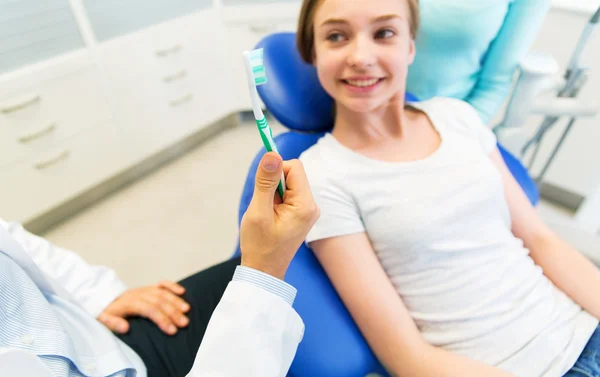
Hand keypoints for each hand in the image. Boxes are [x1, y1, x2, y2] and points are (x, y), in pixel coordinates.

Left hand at [98, 280, 190, 334]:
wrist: (102, 298)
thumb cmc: (106, 311)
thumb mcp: (103, 319)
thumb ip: (113, 323)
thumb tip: (126, 328)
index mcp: (130, 302)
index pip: (150, 310)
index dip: (162, 319)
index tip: (172, 331)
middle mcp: (139, 294)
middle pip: (160, 301)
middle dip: (173, 312)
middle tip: (184, 323)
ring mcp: (145, 289)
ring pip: (163, 293)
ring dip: (176, 301)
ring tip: (186, 311)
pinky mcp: (148, 288)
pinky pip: (162, 284)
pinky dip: (172, 286)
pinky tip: (182, 291)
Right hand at [240, 152, 319, 279]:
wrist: (264, 271)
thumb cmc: (260, 245)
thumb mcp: (259, 212)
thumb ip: (265, 181)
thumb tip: (271, 153)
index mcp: (305, 205)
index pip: (294, 167)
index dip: (275, 170)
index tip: (261, 184)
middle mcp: (312, 205)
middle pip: (292, 173)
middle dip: (273, 183)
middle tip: (264, 206)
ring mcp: (308, 210)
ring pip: (288, 183)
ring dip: (273, 192)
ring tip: (266, 214)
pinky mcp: (301, 213)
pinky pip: (288, 193)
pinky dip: (275, 199)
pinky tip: (270, 216)